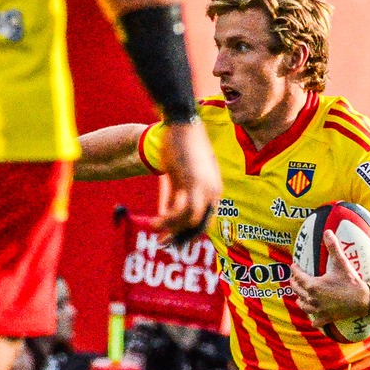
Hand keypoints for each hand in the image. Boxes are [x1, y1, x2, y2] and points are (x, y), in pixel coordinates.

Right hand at [155, 119, 221, 241]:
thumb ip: (176, 194)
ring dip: (171, 230)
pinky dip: (167, 220)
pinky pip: (179, 210)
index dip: (189, 235)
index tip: (173, 242)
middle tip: (164, 245)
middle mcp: (212, 192)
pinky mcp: (190, 183)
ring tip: (154, 231)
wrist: (182, 124)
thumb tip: (167, 211)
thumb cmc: (181, 146)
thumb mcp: (182, 175)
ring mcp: (203, 188)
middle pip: (198, 226)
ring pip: (189, 221)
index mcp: (215, 190)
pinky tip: (154, 221)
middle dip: (180, 239)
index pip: (205, 222)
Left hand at [290, 231, 369, 324]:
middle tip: (294, 279)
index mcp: (313, 285)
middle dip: (295, 283)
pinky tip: (313, 318)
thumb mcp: (341, 262)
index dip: (295, 269)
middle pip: (298, 290)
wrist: (363, 299)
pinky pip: (316, 321)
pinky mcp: (326, 318)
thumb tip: (327, 232)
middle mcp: (313, 298)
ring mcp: (319, 310)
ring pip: (303, 306)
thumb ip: (333, 247)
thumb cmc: (351, 281)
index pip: (298, 276)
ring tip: (300, 297)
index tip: (293, 265)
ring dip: (300, 300)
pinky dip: (313, 319)